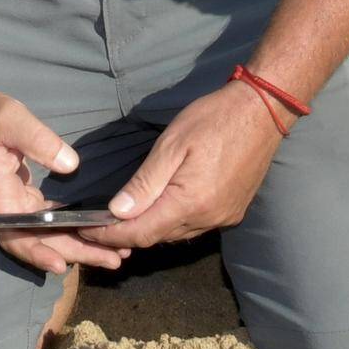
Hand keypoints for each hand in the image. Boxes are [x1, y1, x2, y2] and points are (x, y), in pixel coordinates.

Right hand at [0, 79, 97, 274]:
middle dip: (76, 253)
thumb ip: (39, 141)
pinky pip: (47, 217)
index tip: (61, 266)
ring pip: (46, 232)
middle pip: (40, 241)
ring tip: (115, 251)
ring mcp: (14, 201)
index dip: (37, 254)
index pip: (16, 236)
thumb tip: (70, 165)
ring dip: (77, 243)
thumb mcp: (10, 120)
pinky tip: (92, 228)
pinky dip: (68, 225)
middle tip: (116, 259)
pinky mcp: (22, 193)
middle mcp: (6, 206)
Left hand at [83, 80, 287, 251]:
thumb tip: (118, 212)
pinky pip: (195, 227)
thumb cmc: (214, 119)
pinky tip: (161, 209)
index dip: (110, 235)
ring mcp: (224, 217)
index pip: (141, 233)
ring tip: (124, 220)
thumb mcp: (172, 144)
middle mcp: (208, 219)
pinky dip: (172, 223)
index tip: (85, 229)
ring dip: (150, 230)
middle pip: (157, 238)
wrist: (263, 110)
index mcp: (190, 203)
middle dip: (126, 235)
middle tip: (98, 224)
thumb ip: (145, 183)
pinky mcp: (233, 211)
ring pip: (176, 235)